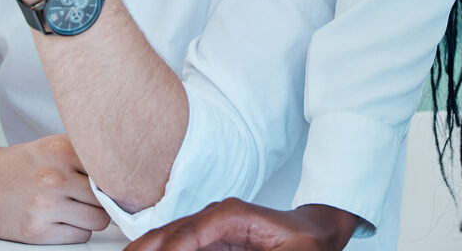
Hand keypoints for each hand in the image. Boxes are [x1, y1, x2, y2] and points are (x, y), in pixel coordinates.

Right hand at [0, 134, 111, 244]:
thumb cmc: (20, 166)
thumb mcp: (53, 146)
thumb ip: (84, 154)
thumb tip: (123, 167)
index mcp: (62, 151)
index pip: (111, 168)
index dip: (116, 177)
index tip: (120, 181)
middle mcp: (55, 177)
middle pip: (108, 197)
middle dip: (105, 199)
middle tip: (94, 197)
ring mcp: (46, 206)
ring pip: (98, 220)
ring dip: (93, 217)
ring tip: (78, 208)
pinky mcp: (37, 231)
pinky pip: (80, 236)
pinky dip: (77, 231)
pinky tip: (64, 220)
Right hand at [124, 201, 360, 250]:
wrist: (315, 234)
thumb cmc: (306, 243)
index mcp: (234, 215)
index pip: (193, 230)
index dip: (175, 248)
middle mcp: (215, 218)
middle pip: (169, 233)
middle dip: (146, 250)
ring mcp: (208, 231)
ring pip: (166, 241)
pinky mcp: (207, 244)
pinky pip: (176, 249)